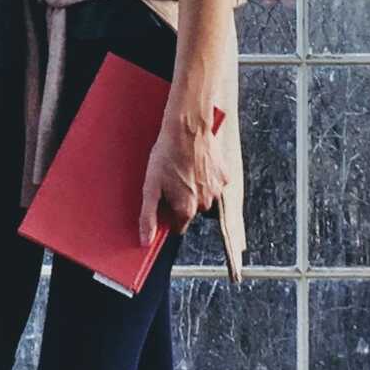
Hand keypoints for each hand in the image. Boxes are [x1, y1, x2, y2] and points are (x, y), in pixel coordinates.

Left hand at [138, 125, 228, 245]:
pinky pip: (215, 182)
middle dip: (182, 200)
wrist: (187, 127)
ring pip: (204, 197)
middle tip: (172, 179)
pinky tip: (196, 162)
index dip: (168, 215)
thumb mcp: (150, 186)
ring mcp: (216, 190)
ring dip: (196, 188)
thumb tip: (146, 242)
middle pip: (191, 211)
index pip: (178, 227)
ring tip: (183, 167)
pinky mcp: (224, 175)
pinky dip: (207, 176)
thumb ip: (148, 216)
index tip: (164, 200)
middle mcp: (204, 204)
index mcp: (186, 209)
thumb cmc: (166, 154)